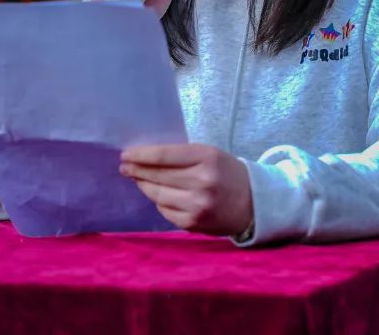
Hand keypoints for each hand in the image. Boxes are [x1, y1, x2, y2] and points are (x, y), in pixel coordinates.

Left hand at [120, 144, 253, 237]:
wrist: (253, 204)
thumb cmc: (227, 173)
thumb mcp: (210, 155)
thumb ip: (182, 157)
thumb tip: (144, 159)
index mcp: (207, 158)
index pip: (164, 156)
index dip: (141, 155)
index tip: (126, 154)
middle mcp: (202, 181)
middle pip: (158, 176)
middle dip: (137, 170)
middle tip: (125, 167)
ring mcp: (197, 205)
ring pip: (157, 195)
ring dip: (144, 186)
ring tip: (138, 180)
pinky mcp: (193, 223)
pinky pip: (165, 211)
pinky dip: (159, 202)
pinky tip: (159, 196)